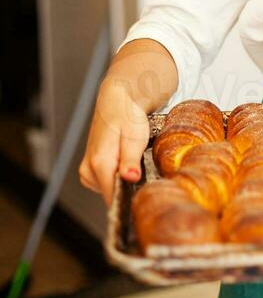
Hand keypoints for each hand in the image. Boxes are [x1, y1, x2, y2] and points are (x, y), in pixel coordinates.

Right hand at [79, 79, 150, 206]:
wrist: (117, 101)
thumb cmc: (127, 116)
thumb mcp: (135, 137)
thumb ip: (130, 161)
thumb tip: (130, 178)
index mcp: (99, 163)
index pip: (112, 197)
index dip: (129, 196)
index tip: (141, 190)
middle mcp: (88, 168)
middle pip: (111, 194)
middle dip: (126, 184)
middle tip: (137, 163)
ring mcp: (86, 169)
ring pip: (107, 189)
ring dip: (120, 178)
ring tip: (128, 156)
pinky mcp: (88, 168)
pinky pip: (103, 182)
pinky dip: (113, 175)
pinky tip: (120, 159)